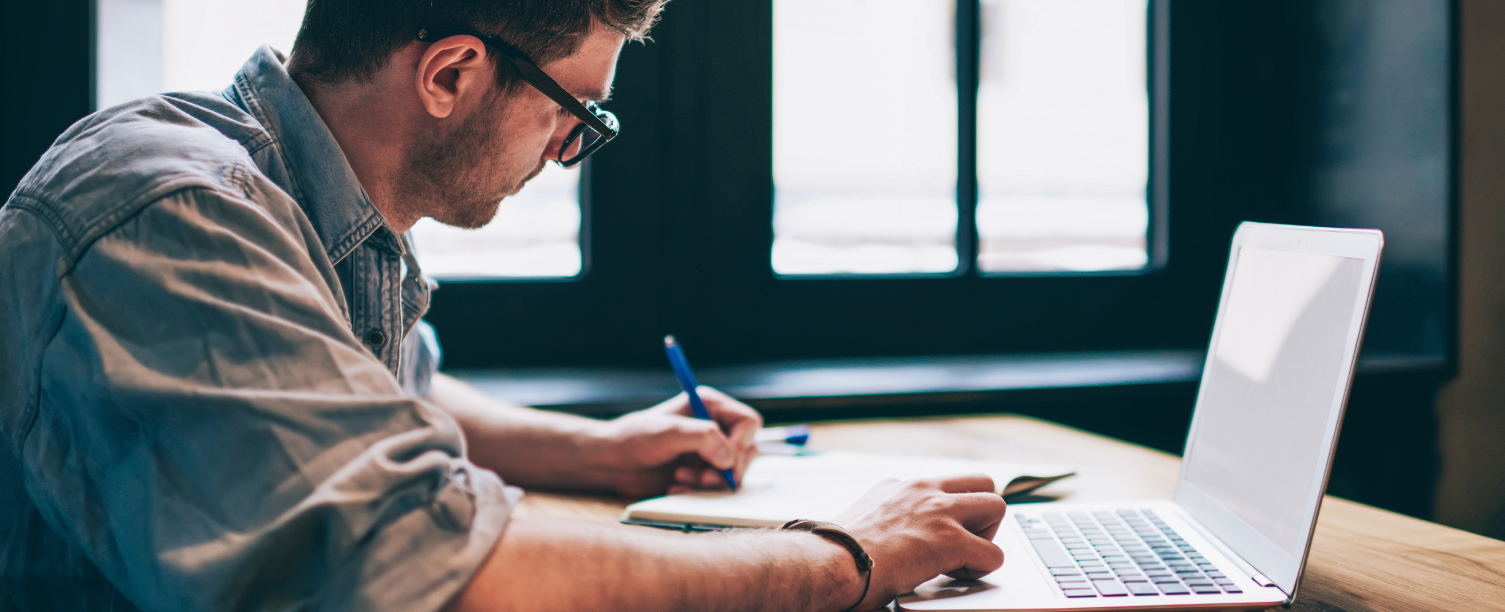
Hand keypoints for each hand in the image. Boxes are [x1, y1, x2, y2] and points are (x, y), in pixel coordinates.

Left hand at [588, 386, 761, 498]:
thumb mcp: (669, 432)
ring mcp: (710, 451)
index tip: (725, 461)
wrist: (613, 463)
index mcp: (710, 405)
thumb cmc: (635, 439)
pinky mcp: (702, 472)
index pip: (747, 422)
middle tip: (704, 479)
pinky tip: (678, 487)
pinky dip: (702, 491)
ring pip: (734, 471)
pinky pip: (718, 486)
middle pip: (747, 450)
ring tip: (683, 480)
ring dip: (713, 482)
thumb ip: (703, 438)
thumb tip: (729, 459)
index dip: (741, 443)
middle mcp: (715, 426)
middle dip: (727, 468)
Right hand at [835, 475, 1007, 609]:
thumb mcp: (863, 519)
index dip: (951, 511)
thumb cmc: (836, 553)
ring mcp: (938, 511)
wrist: (829, 562)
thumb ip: (887, 519)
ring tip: (963, 559)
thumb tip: (889, 539)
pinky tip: (955, 577)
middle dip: (981, 514)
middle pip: (982, 482)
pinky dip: (982, 569)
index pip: (945, 484)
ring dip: (987, 536)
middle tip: (963, 542)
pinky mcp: (949, 540)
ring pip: (996, 506)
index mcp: (900, 486)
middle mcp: (922, 489)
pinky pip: (993, 553)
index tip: (940, 533)